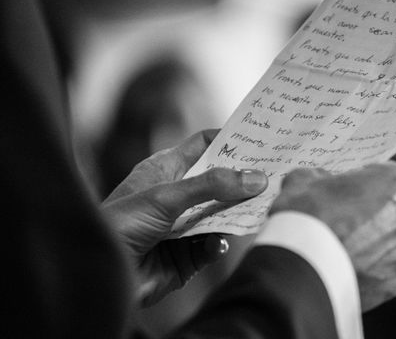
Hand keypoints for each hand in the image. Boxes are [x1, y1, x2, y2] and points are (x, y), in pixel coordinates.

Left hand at [101, 129, 267, 305]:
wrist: (100, 278)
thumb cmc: (121, 224)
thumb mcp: (167, 196)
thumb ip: (213, 185)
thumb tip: (256, 177)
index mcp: (166, 169)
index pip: (203, 146)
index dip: (229, 140)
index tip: (260, 138)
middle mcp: (177, 195)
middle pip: (219, 181)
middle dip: (242, 180)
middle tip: (272, 175)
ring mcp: (183, 225)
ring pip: (221, 213)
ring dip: (236, 214)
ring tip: (255, 210)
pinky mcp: (187, 255)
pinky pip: (214, 244)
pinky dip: (218, 244)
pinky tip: (214, 245)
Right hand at [270, 162, 395, 310]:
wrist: (299, 268)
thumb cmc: (306, 215)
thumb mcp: (303, 178)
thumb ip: (321, 178)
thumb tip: (319, 183)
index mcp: (395, 182)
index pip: (388, 175)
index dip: (366, 181)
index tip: (348, 190)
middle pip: (395, 211)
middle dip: (375, 215)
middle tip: (343, 220)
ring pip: (391, 246)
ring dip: (372, 246)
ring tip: (339, 250)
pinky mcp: (393, 285)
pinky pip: (383, 274)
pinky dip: (368, 272)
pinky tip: (343, 269)